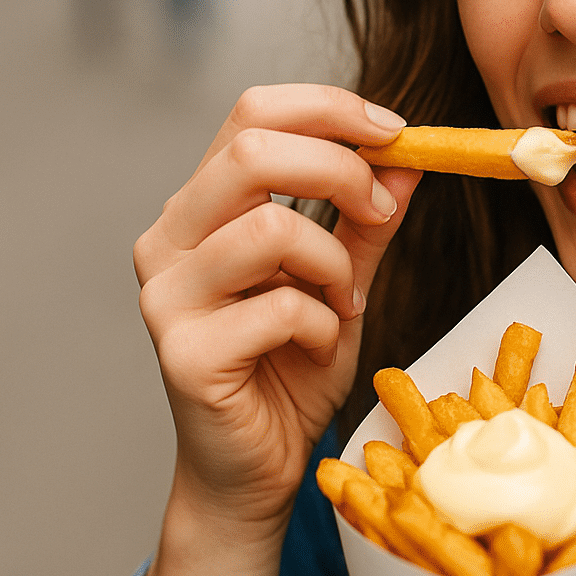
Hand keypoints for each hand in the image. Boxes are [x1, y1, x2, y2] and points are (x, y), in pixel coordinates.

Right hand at [132, 84, 420, 575]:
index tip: (396, 133)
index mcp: (203, 205)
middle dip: (341, 170)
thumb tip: (408, 156)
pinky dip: (324, 324)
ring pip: (271, 229)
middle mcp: (170, 238)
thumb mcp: (345, 277)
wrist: (257, 465)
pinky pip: (281, 308)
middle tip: (381, 212)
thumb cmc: (291, 366)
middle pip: (253, 150)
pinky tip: (318, 347)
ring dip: (335, 262)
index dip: (331, 110)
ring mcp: (167, 295)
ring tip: (344, 300)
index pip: (253, 112)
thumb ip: (368, 218)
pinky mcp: (183, 352)